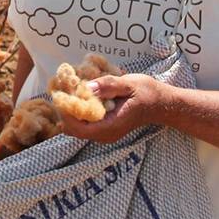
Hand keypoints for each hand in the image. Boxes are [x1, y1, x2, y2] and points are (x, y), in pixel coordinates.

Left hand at [59, 74, 174, 143]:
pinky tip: (75, 97)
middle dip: (64, 110)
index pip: (79, 128)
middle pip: (74, 129)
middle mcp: (106, 134)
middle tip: (58, 89)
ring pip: (77, 128)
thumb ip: (108, 86)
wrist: (160, 104)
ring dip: (69, 111)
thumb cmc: (146, 92)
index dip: (66, 113)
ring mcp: (105, 134)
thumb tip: (87, 88)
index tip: (60, 94)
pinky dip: (77, 112)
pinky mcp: (104, 129)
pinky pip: (84, 125)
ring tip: (65, 90)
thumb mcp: (129, 83)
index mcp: (112, 126)